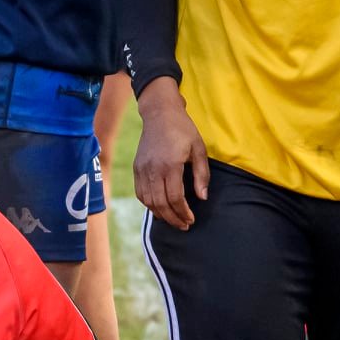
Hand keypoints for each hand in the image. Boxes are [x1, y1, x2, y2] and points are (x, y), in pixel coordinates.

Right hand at [133, 78, 210, 229]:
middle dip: (173, 218)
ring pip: (148, 201)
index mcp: (170, 165)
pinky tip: (159, 208)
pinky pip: (140, 193)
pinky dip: (149, 204)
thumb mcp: (199, 149)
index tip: (191, 220)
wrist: (160, 113)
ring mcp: (142, 169)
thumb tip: (202, 198)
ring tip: (172, 220)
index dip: (183, 212)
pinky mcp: (137, 168)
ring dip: (161, 214)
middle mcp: (153, 169)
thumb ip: (201, 175)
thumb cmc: (183, 130)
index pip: (175, 197)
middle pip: (161, 203)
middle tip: (183, 226)